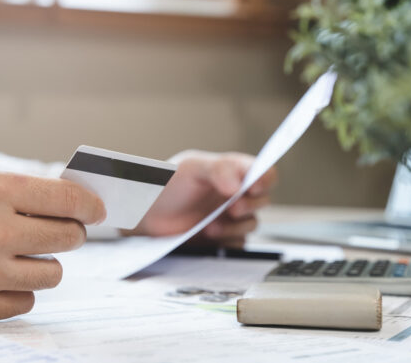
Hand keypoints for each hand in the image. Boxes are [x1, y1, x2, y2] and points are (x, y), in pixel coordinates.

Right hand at [0, 167, 105, 320]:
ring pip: (53, 274)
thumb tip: (75, 204)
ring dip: (44, 263)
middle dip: (70, 233)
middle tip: (58, 231)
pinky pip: (26, 302)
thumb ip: (22, 190)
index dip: (90, 205)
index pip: (67, 199)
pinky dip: (19, 290)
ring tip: (21, 254)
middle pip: (69, 238)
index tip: (97, 211)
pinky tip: (0, 275)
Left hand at [131, 151, 276, 247]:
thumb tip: (239, 185)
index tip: (253, 186)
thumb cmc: (166, 184)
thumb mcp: (192, 167)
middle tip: (232, 208)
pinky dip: (227, 242)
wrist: (146, 215)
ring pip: (251, 224)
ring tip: (210, 227)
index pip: (262, 172)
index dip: (264, 178)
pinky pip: (238, 244)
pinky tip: (208, 238)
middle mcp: (235, 194)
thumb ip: (219, 169)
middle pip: (262, 200)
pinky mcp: (223, 239)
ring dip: (235, 227)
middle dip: (250, 205)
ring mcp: (229, 217)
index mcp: (232, 171)